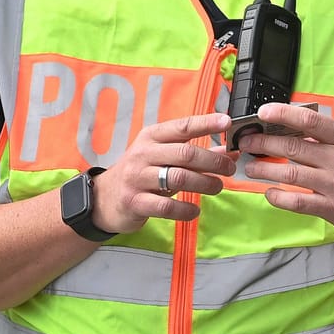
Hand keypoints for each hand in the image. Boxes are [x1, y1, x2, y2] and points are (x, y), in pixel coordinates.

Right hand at [92, 113, 235, 234]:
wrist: (104, 198)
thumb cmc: (140, 173)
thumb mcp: (163, 157)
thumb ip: (195, 154)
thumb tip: (228, 152)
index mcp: (151, 137)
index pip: (182, 126)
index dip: (206, 124)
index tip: (227, 122)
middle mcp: (143, 154)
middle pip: (185, 154)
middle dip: (213, 161)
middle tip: (229, 168)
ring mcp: (137, 178)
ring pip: (179, 178)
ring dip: (204, 183)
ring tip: (216, 187)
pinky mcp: (135, 202)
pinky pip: (166, 206)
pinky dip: (185, 209)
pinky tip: (194, 210)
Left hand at [238, 103, 333, 232]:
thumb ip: (324, 137)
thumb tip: (285, 126)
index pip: (310, 121)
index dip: (283, 113)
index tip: (262, 112)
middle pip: (293, 147)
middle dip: (263, 143)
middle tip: (246, 142)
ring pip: (290, 174)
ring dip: (264, 170)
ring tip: (250, 168)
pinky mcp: (331, 208)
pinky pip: (297, 201)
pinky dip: (278, 197)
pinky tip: (269, 192)